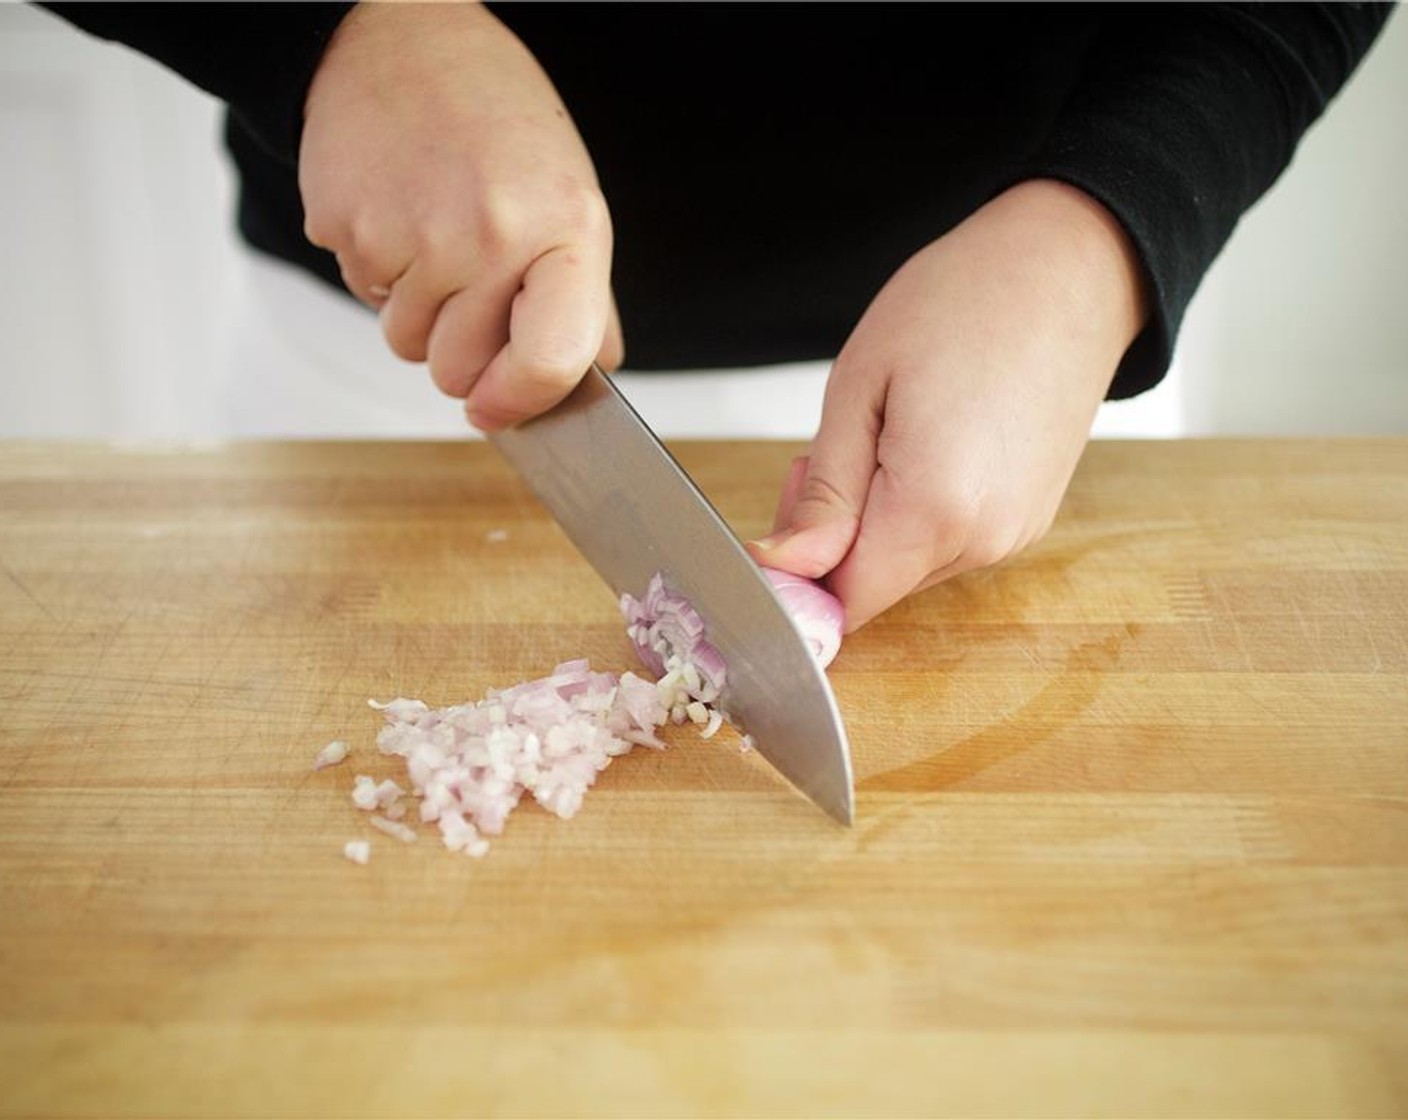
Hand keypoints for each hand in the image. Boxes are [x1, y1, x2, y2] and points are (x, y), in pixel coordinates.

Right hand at [298, 1, 622, 429]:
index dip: (522, 402)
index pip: (550, 360)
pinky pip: (364, 297)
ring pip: (406, 345)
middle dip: (460, 354)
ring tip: (434, 237)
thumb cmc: (496, 119)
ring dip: (417, 314)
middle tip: (468, 288)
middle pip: (459, 372)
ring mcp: (414, 236)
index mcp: (563, 232)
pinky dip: (379, 274)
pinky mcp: (348, 229)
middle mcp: (490, 237)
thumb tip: (596, 375)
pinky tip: (398, 215)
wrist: (401, 40)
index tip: (501, 412)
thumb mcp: (569, 199)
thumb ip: (585, 300)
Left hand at [747, 179, 1147, 631]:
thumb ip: (823, 494)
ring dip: (876, 521)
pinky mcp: (1029, 519)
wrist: (1067, 269)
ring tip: (886, 433)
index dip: (800, 569)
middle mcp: (985, 538)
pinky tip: (925, 444)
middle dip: (833, 537)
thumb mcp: (859, 387)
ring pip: (909, 565)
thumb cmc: (961, 302)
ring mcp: (1014, 533)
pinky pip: (949, 541)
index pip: (844, 599)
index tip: (788, 505)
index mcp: (936, 509)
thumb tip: (785, 566)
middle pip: (875, 585)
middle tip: (829, 449)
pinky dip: (918, 510)